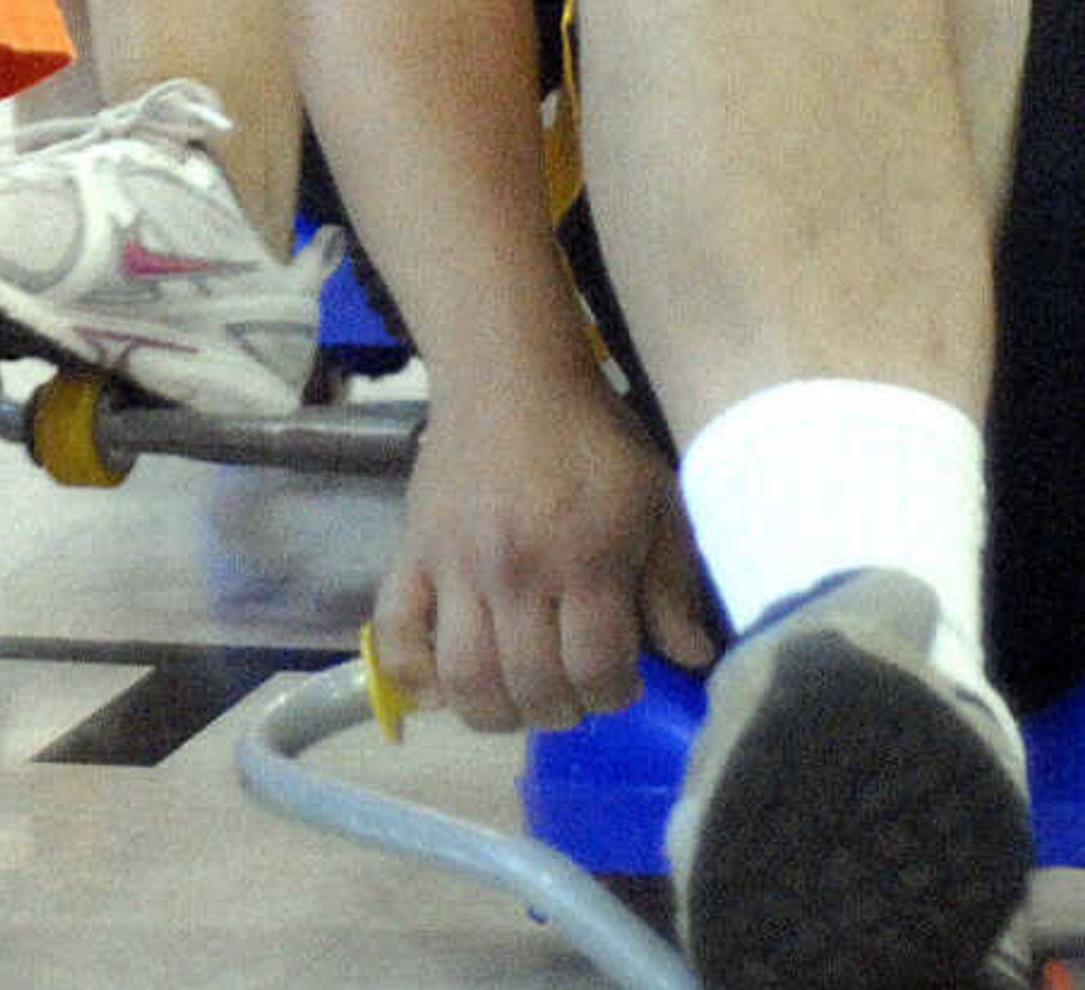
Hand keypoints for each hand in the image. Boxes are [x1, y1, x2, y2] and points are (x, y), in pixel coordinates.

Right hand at [373, 369, 714, 731]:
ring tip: (520, 695)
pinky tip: (445, 684)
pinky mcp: (412, 554)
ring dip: (496, 711)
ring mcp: (455, 566)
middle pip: (532, 686)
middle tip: (574, 688)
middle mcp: (514, 570)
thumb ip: (672, 581)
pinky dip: (414, 674)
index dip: (615, 694)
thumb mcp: (656, 498)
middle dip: (563, 709)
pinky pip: (395, 633)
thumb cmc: (593, 438)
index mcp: (584, 556)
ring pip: (464, 679)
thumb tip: (689, 658)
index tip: (622, 679)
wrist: (510, 373)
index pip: (596, 669)